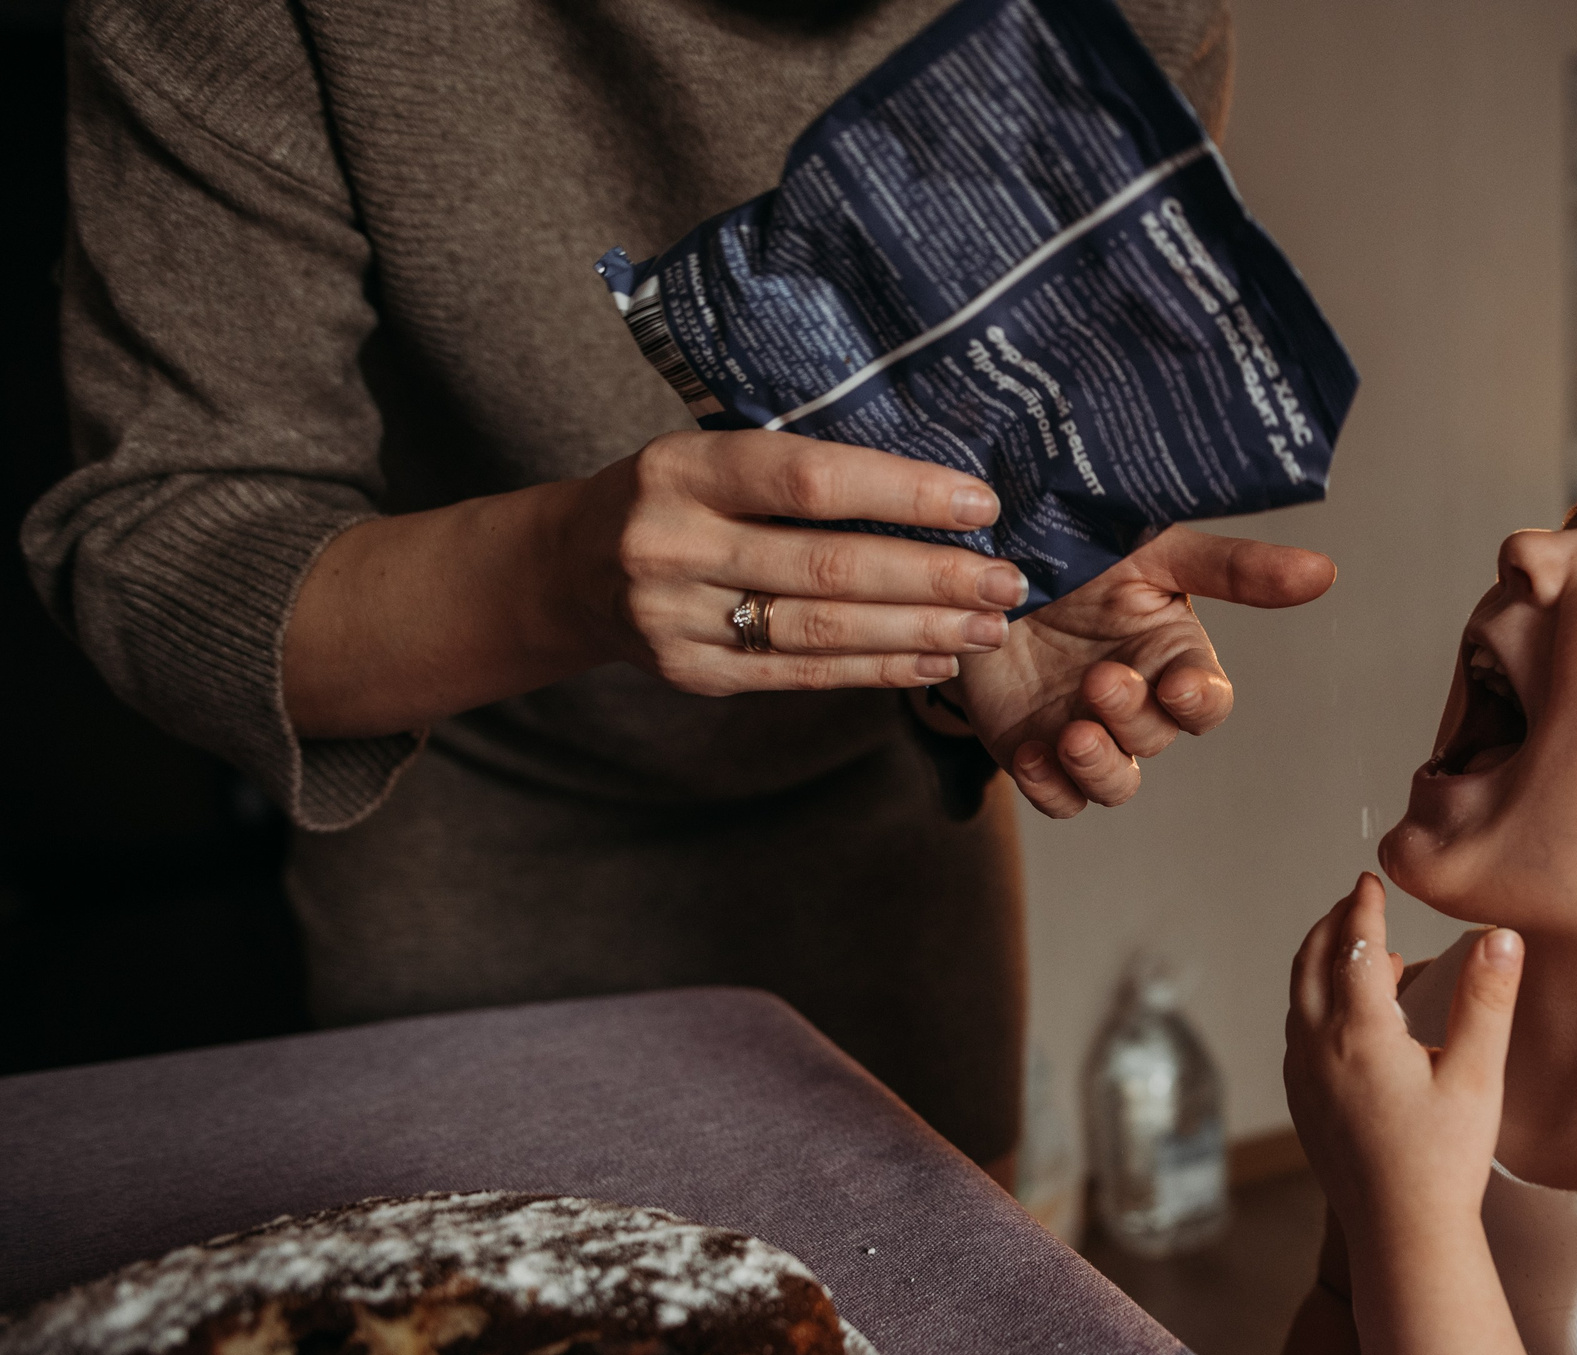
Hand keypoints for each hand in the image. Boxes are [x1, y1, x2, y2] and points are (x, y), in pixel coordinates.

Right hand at [567, 430, 1029, 694]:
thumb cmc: (671, 496)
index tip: (980, 504)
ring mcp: (677, 618)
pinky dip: (877, 668)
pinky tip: (934, 660)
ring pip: (822, 631)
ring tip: (987, 627)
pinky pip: (803, 674)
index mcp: (681, 469)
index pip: (809, 479)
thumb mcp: (705, 452)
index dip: (902, 493)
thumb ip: (793, 464)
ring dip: (918, 632)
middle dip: (931, 578)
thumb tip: (932, 478)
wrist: (566, 569)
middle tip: (1005, 581)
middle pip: (828, 568)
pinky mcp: (694, 674)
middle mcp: (671, 544)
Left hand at [951, 525, 1336, 815]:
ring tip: (1070, 736)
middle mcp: (1136, 701)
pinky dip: (1048, 787)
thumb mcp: (1152, 547)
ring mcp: (1085, 730)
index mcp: (1172, 656)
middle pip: (1156, 739)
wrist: (981, 561)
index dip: (1198, 702)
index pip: (1207, 702)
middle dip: (1130, 719)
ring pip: (1114, 784)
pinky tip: (1031, 753)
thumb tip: (1324, 571)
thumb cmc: (1073, 546)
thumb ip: (1233, 568)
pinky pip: (1056, 798)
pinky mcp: (1033, 751)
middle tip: (1098, 681)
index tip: (1177, 684)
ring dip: (1098, 768)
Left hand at [1283, 873, 1522, 1239]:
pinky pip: (1298, 1035)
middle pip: (1310, 964)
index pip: (1353, 946)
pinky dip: (1315, 1004)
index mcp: (1359, 1033)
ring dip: (1321, 964)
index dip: (1363, 906)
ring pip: (1298, 1000)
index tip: (1371, 878)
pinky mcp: (1303, 1106)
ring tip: (1359, 953)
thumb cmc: (1445, 1160)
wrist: (1403, 1235)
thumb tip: (1499, 935)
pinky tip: (1348, 1018)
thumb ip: (1486, 999)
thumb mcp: (1477, 1075)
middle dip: (1331, 924)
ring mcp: (1303, 1080)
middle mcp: (1318, 1050)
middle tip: (1356, 901)